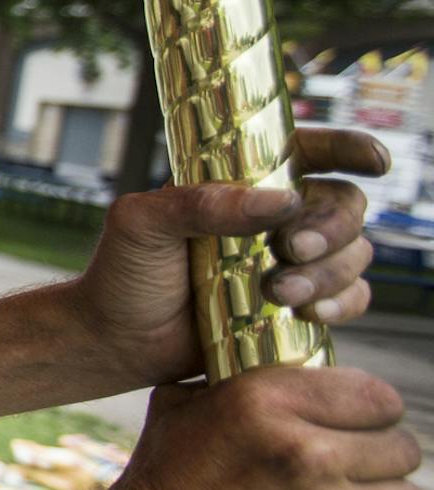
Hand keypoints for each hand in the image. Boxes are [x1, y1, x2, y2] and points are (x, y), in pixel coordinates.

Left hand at [71, 128, 387, 385]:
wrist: (116, 340)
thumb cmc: (123, 272)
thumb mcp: (142, 223)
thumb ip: (200, 203)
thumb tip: (280, 200)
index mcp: (242, 181)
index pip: (308, 152)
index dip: (349, 149)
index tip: (373, 162)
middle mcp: (276, 217)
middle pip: (344, 204)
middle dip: (330, 226)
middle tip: (290, 248)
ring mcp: (291, 262)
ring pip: (353, 253)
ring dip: (329, 271)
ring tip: (279, 292)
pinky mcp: (298, 306)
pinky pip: (350, 298)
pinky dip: (341, 304)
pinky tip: (308, 313)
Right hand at [91, 364, 422, 489]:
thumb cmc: (164, 478)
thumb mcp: (185, 403)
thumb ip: (246, 380)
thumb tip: (292, 367)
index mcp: (268, 402)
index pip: (379, 397)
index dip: (374, 411)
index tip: (360, 425)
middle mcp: (306, 451)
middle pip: (402, 448)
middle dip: (381, 457)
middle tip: (352, 470)